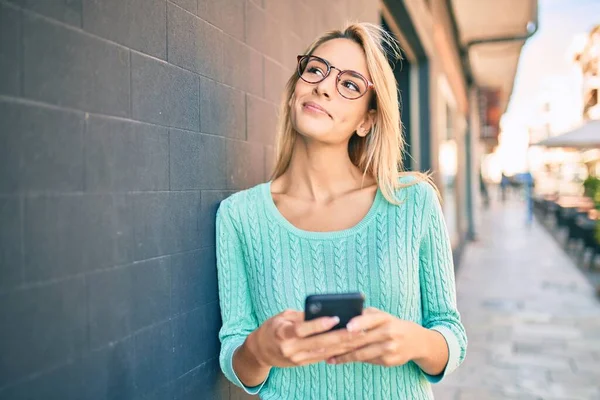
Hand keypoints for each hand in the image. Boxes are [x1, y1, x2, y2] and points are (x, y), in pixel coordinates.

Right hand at [245, 310, 363, 367]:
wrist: (260, 351)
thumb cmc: (273, 327)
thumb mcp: (283, 316)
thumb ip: (302, 315)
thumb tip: (324, 311)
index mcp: (282, 333)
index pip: (302, 329)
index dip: (319, 324)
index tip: (335, 317)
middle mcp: (289, 348)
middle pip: (318, 343)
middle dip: (340, 336)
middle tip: (357, 329)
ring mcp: (297, 358)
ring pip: (324, 352)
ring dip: (343, 345)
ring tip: (359, 337)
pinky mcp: (302, 363)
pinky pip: (323, 357)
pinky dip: (337, 351)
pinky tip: (350, 346)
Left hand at [327, 307, 425, 366]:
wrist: (415, 341)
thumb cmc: (391, 324)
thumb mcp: (382, 315)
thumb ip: (365, 314)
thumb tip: (343, 316)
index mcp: (386, 318)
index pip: (372, 319)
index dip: (359, 323)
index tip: (347, 327)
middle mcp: (389, 333)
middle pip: (362, 339)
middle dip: (342, 343)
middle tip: (325, 345)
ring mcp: (389, 348)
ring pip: (362, 353)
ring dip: (344, 356)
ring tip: (328, 356)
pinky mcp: (389, 361)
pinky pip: (367, 361)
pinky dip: (353, 360)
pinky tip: (340, 359)